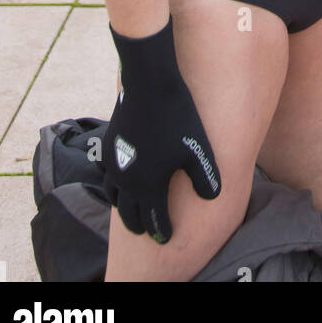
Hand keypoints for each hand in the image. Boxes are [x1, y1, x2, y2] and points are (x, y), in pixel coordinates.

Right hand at [104, 17, 220, 241]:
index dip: (161, 231)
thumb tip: (212, 197)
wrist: (148, 84)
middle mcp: (127, 180)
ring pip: (114, 196)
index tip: (166, 238)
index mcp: (148, 185)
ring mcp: (114, 162)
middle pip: (130, 214)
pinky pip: (108, 174)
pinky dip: (115, 185)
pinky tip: (123, 178)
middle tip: (147, 231)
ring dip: (123, 207)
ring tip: (132, 209)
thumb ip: (205, 178)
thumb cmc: (177, 117)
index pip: (154, 219)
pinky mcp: (109, 144)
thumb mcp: (198, 149)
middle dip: (140, 224)